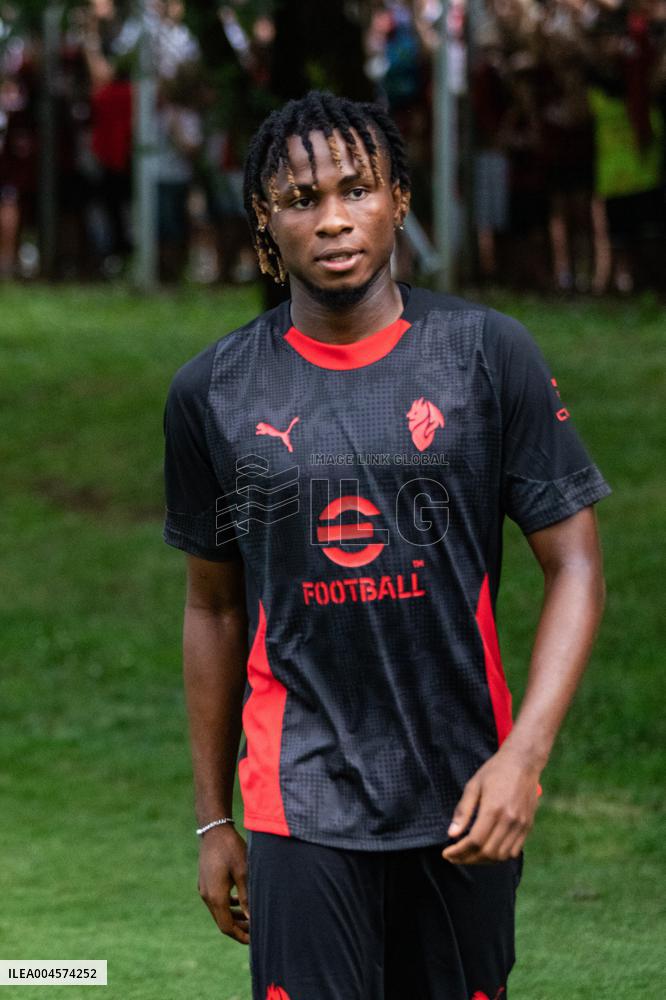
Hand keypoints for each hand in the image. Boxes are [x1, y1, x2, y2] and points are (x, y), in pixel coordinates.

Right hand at [198, 825, 249, 943]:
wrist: (214, 829)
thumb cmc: (231, 848)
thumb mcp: (243, 872)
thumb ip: (247, 896)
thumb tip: (252, 918)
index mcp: (215, 896)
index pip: (226, 926)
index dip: (240, 935)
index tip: (254, 940)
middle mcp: (207, 896)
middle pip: (222, 921)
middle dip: (239, 927)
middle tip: (256, 929)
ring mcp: (204, 889)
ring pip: (219, 911)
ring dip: (234, 916)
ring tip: (251, 917)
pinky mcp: (206, 882)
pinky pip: (217, 900)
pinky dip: (228, 905)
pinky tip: (240, 901)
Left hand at [442, 745, 540, 864]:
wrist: (523, 762)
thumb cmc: (495, 771)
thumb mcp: (473, 785)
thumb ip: (463, 811)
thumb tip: (452, 834)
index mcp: (493, 809)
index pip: (475, 841)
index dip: (459, 852)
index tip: (447, 853)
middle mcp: (509, 820)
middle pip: (487, 852)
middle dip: (468, 859)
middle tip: (454, 856)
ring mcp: (521, 825)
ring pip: (501, 856)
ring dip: (483, 860)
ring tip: (469, 855)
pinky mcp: (528, 826)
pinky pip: (513, 851)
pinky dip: (498, 856)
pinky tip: (487, 851)